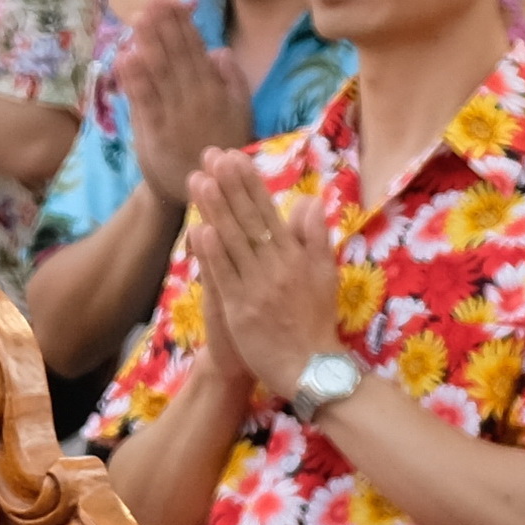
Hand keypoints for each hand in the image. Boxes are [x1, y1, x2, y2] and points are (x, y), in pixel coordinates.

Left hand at [120, 0, 254, 208]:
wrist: (202, 192)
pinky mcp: (155, 134)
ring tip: (138, 18)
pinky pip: (145, 103)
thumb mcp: (238, 112)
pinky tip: (127, 58)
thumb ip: (232, 81)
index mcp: (215, 91)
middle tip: (152, 0)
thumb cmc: (219, 146)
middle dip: (164, 27)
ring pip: (161, 74)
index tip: (171, 0)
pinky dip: (136, 80)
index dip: (182, 25)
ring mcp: (175, 116)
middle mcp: (196, 99)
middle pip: (177, 57)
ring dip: (149, 44)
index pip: (196, 51)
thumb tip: (218, 50)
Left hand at [187, 150, 340, 396]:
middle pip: (250, 220)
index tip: (234, 158)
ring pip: (234, 242)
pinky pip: (225, 276)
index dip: (250, 184)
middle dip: (230, 186)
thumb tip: (310, 200)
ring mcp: (258, 288)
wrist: (311, 368)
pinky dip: (212, 254)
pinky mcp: (241, 310)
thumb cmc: (315, 321)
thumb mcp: (325, 275)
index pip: (270, 213)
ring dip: (216, 210)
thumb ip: (314, 237)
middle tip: (212, 156)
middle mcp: (278, 267)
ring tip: (199, 181)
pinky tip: (199, 230)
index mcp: (296, 256)